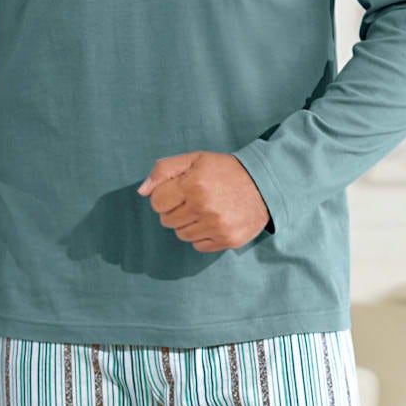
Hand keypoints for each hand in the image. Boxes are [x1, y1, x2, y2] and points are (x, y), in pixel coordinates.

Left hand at [137, 151, 270, 250]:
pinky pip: (198, 246)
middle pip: (167, 220)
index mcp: (193, 185)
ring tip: (205, 210)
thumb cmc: (225, 170)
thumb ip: (164, 170)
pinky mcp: (228, 240)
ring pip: (181, 235)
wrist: (264, 184)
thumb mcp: (195, 159)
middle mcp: (204, 207)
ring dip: (188, 224)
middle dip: (175, 210)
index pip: (157, 202)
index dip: (165, 196)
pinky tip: (214, 221)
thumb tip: (142, 191)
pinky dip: (202, 236)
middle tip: (193, 200)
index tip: (179, 191)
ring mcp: (217, 226)